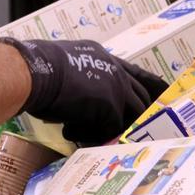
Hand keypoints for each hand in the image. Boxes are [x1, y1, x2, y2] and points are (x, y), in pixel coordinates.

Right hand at [0, 38, 167, 145]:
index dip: (148, 85)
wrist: (32, 72)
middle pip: (139, 97)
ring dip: (114, 130)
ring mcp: (116, 88)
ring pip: (129, 116)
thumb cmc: (35, 68)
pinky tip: (70, 133)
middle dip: (139, 116)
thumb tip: (76, 98)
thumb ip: (80, 79)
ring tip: (99, 138)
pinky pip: (110, 131)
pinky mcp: (111, 108)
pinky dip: (91, 136)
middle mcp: (114, 70)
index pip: (133, 72)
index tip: (161, 92)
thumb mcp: (64, 65)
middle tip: (141, 131)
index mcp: (102, 56)